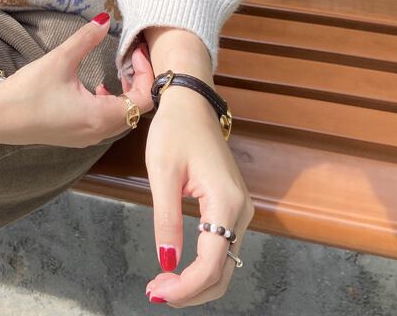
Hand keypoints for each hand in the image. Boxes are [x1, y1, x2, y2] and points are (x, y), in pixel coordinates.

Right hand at [0, 12, 154, 146]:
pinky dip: (111, 103)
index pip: (143, 100)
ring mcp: (87, 138)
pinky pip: (106, 122)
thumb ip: (86, 39)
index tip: (134, 52)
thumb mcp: (59, 60)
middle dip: (138, 81)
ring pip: (122, 117)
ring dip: (125, 93)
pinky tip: (97, 88)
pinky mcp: (76, 136)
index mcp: (100, 117)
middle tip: (130, 57)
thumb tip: (105, 19)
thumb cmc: (28, 92)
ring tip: (118, 70)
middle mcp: (98, 133)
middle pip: (136, 110)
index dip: (145, 73)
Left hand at [142, 27, 254, 307]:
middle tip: (156, 291)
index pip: (211, 263)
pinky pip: (221, 247)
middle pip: (223, 271)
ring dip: (196, 280)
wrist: (191, 104)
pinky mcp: (231, 206)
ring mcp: (239, 209)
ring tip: (161, 282)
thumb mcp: (162, 173)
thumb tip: (167, 262)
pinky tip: (177, 266)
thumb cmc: (174, 131)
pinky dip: (202, 265)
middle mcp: (240, 209)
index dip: (185, 286)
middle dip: (191, 290)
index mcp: (225, 201)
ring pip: (224, 263)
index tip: (157, 291)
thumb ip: (166, 219)